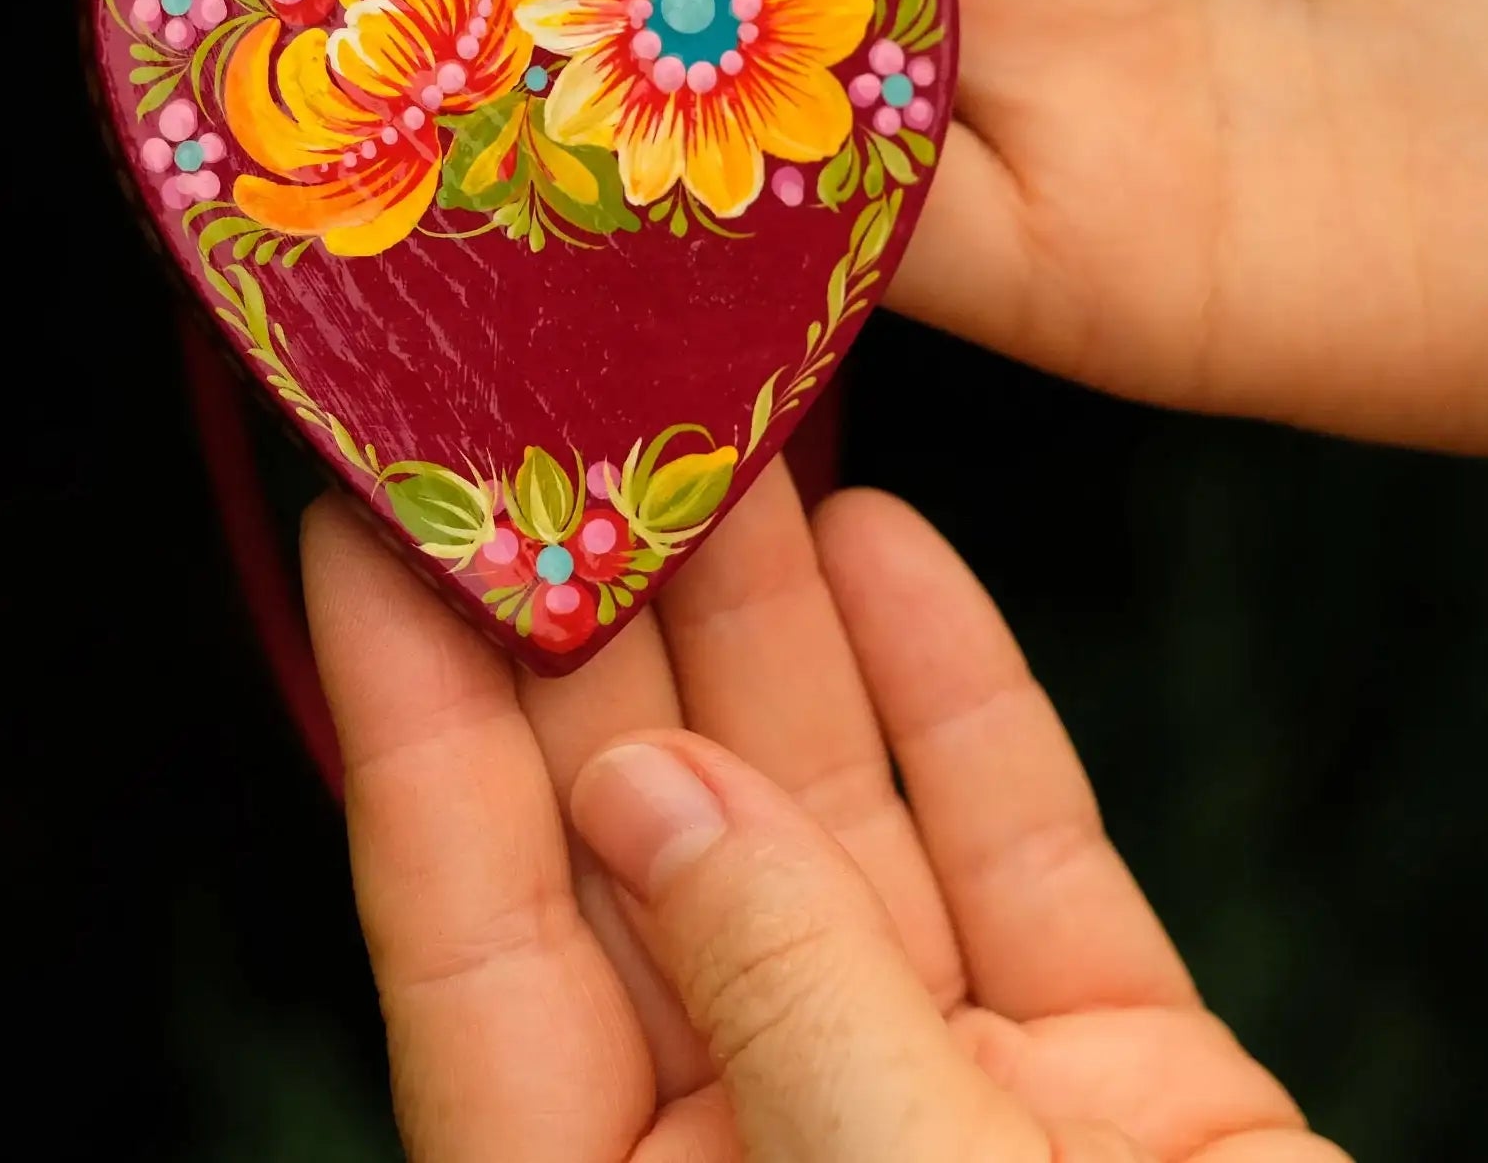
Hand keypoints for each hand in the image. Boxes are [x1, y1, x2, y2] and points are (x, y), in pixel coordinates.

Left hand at [307, 466, 1340, 1162]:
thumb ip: (777, 1003)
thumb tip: (638, 786)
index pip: (472, 942)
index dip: (412, 724)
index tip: (371, 522)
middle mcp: (754, 1157)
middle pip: (641, 844)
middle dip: (607, 618)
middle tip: (559, 400)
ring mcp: (941, 1111)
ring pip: (829, 823)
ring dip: (776, 619)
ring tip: (726, 412)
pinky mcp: (1117, 1086)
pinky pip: (1018, 859)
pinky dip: (962, 703)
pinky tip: (894, 547)